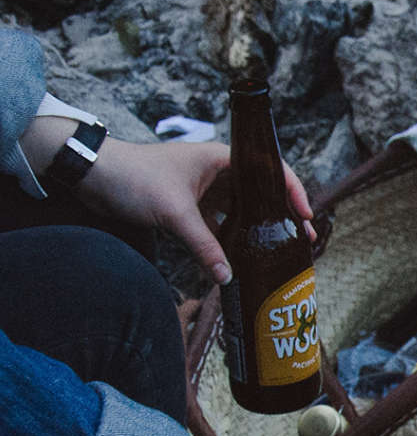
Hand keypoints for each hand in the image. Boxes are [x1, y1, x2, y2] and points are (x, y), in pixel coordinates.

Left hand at [78, 137, 313, 284]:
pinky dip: (233, 235)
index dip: (294, 192)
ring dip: (260, 226)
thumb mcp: (174, 212)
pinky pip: (221, 221)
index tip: (307, 217)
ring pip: (243, 208)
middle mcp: (220, 171)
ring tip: (280, 248)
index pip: (272, 170)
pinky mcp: (191, 204)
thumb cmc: (133, 178)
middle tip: (302, 239)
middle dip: (284, 214)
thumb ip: (203, 245)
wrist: (91, 174)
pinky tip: (243, 253)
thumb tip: (227, 277)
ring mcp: (206, 188)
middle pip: (263, 191)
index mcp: (223, 158)